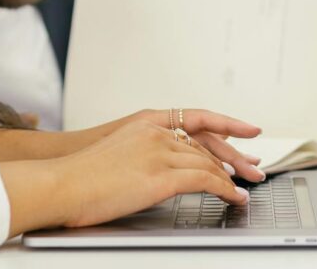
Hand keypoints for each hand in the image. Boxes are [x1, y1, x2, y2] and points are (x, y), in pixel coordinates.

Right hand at [0, 109, 263, 234]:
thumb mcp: (114, 151)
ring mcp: (161, 152)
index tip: (247, 130)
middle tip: (254, 167)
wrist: (62, 181)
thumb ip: (140, 153)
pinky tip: (232, 197)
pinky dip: (225, 190)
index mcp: (145, 123)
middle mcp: (157, 132)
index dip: (225, 123)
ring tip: (245, 189)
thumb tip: (154, 169)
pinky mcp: (163, 176)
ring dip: (232, 178)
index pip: (195, 118)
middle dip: (235, 156)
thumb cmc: (79, 173)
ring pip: (209, 162)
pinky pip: (206, 181)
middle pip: (208, 142)